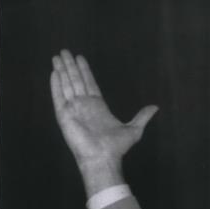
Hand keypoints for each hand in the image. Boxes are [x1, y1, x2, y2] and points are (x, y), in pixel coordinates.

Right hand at [50, 49, 157, 192]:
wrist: (102, 158)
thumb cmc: (116, 147)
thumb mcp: (134, 129)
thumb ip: (142, 117)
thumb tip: (155, 107)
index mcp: (98, 106)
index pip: (89, 83)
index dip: (84, 70)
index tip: (79, 58)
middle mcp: (84, 105)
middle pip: (76, 80)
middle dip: (70, 66)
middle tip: (65, 51)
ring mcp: (73, 109)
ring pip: (66, 84)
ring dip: (62, 70)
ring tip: (57, 56)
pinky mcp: (64, 114)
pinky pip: (58, 96)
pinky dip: (56, 84)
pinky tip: (54, 72)